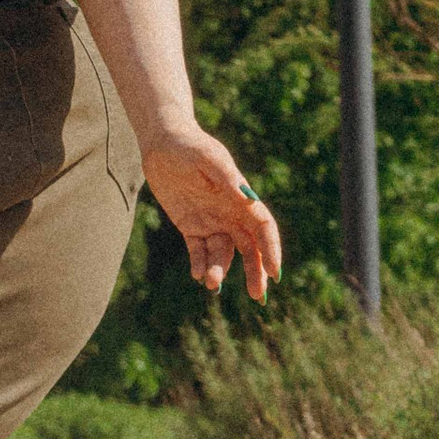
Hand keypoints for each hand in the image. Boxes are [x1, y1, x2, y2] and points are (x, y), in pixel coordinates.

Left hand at [141, 129, 282, 298]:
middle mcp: (230, 213)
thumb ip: (226, 177)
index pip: (263, 228)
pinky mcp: (190, 226)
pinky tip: (197, 275)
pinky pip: (198, 251)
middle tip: (257, 296)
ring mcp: (211, 221)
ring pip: (223, 254)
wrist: (163, 142)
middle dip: (255, 272)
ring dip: (220, 270)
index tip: (275, 272)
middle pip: (250, 248)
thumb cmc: (190, 145)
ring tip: (211, 283)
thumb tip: (246, 197)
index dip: (271, 249)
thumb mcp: (208, 158)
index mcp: (241, 198)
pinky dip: (200, 265)